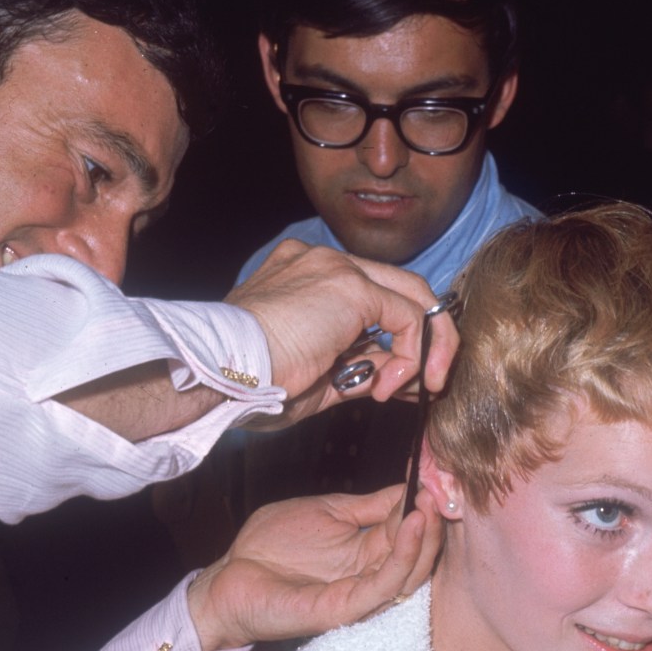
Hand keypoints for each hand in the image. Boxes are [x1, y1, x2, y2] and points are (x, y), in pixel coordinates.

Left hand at [187, 484, 442, 650]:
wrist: (230, 576)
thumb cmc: (271, 546)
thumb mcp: (327, 512)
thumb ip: (367, 507)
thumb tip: (407, 487)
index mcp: (369, 551)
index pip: (408, 528)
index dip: (422, 503)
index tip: (435, 475)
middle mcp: (371, 574)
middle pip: (418, 552)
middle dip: (432, 521)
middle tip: (441, 490)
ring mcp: (361, 593)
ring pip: (410, 572)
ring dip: (425, 538)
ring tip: (430, 506)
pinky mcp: (347, 608)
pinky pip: (385, 586)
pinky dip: (404, 557)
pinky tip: (411, 525)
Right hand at [228, 240, 460, 427]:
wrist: (221, 372)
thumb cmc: (251, 382)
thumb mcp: (316, 375)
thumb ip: (357, 366)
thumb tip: (394, 376)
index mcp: (305, 277)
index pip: (373, 298)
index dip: (399, 340)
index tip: (399, 381)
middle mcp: (322, 261)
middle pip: (401, 289)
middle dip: (428, 340)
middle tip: (430, 384)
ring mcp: (337, 268)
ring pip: (413, 298)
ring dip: (424, 353)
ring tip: (407, 390)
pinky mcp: (351, 287)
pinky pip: (409, 317)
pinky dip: (413, 355)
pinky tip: (388, 384)